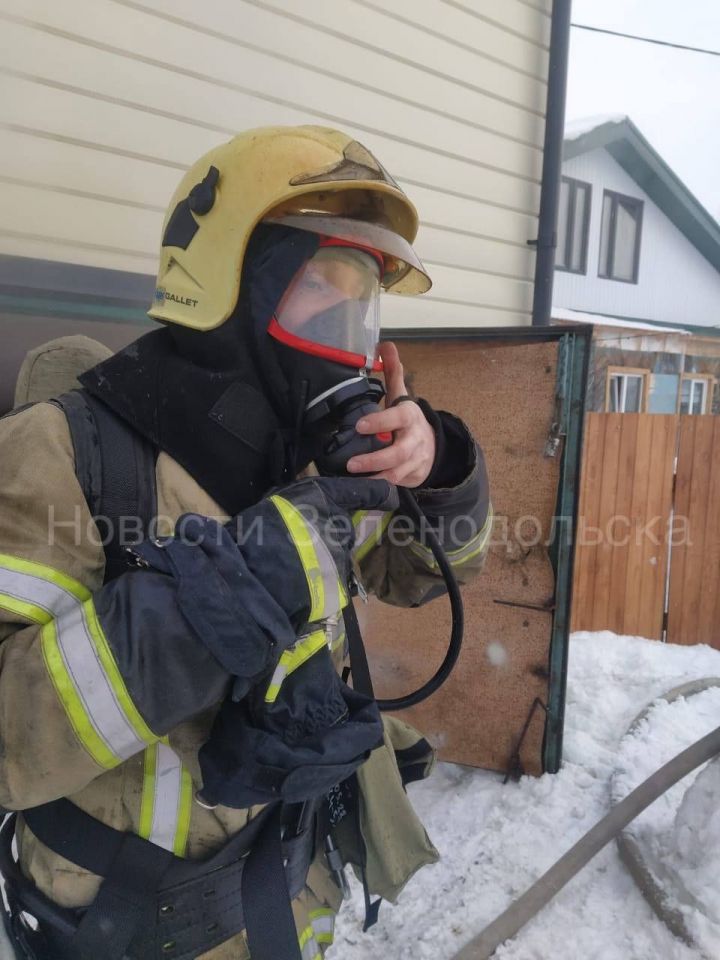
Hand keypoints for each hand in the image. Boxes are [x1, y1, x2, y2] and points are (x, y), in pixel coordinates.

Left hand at [347, 341, 435, 486]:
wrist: (434, 446)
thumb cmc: (408, 420)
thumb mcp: (402, 396)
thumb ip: (392, 372)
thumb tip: (384, 344)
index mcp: (409, 417)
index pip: (398, 418)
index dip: (380, 422)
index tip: (359, 426)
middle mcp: (414, 441)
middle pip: (398, 452)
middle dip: (375, 459)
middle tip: (351, 463)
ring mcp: (414, 462)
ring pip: (397, 473)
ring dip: (376, 478)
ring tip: (354, 480)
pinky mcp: (411, 478)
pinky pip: (395, 486)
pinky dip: (380, 488)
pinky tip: (363, 489)